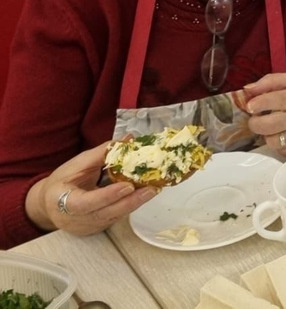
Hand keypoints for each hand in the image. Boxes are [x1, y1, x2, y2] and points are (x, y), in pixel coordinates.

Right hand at [27, 142, 157, 236]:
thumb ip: (102, 153)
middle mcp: (75, 219)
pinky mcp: (97, 228)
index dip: (107, 196)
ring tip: (153, 189)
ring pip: (113, 217)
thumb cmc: (63, 181)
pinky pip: (115, 217)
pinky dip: (129, 206)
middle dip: (129, 201)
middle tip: (151, 189)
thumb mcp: (77, 164)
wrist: (49, 204)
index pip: (85, 203)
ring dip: (134, 203)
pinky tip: (143, 195)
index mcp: (62, 201)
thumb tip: (128, 139)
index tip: (127, 186)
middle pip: (104, 213)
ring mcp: (87, 226)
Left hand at [245, 73, 285, 156]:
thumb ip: (270, 81)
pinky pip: (283, 151)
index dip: (258, 104)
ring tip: (272, 128)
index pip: (275, 100)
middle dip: (256, 123)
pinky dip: (278, 144)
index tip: (250, 106)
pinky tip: (283, 135)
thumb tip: (248, 90)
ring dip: (267, 135)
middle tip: (255, 120)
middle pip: (271, 125)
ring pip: (274, 141)